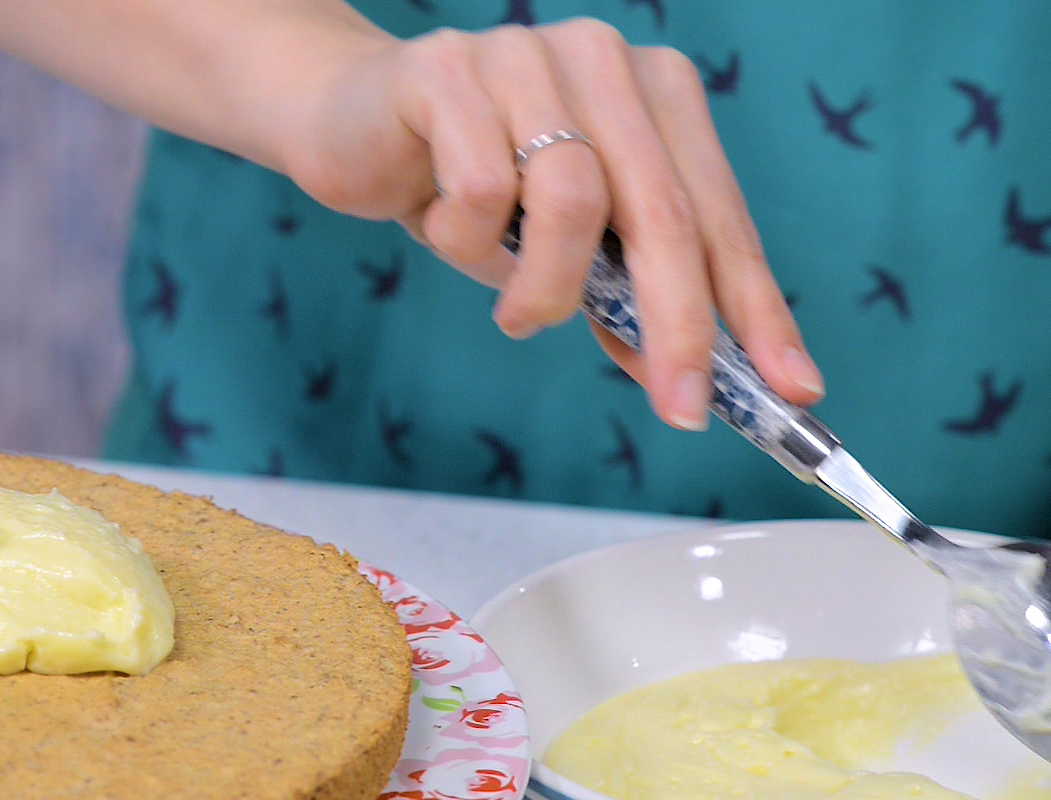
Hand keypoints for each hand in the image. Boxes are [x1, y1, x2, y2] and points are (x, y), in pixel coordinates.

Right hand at [277, 17, 822, 429]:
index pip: (720, 214)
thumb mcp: (555, 249)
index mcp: (654, 92)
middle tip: (681, 408)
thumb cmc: (462, 184)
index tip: (791, 390)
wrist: (345, 122)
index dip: (757, 307)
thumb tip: (689, 383)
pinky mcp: (448, 70)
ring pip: (572, 202)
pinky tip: (442, 228)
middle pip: (665, 212)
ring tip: (515, 311)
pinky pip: (481, 190)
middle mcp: (604, 60)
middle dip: (680, 325)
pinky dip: (464, 239)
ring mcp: (528, 55)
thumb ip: (621, 299)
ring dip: (543, 286)